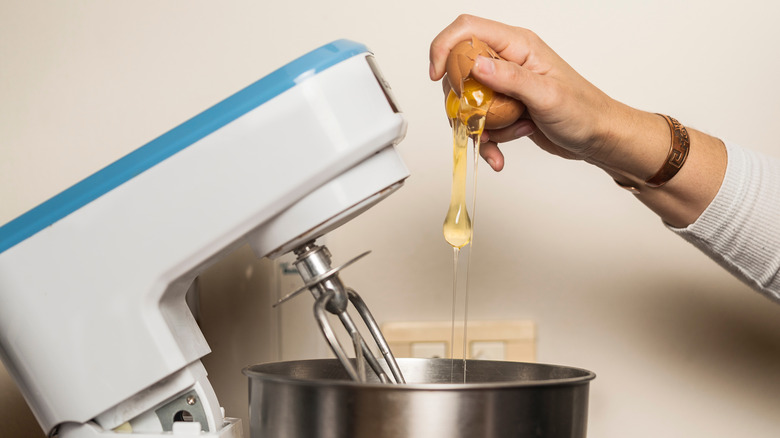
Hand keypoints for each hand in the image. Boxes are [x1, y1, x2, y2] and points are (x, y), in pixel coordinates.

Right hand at [430, 15, 623, 171]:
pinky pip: (480, 122)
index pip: (467, 30)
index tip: (438, 77)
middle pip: (459, 70)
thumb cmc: (584, 111)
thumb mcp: (547, 95)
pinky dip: (486, 141)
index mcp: (518, 45)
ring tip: (504, 139)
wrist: (598, 137)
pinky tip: (499, 154)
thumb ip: (511, 78)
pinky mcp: (504, 107)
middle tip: (476, 120)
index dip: (444, 48)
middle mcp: (507, 61)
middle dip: (461, 102)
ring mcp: (505, 85)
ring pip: (467, 101)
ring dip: (478, 127)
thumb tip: (477, 64)